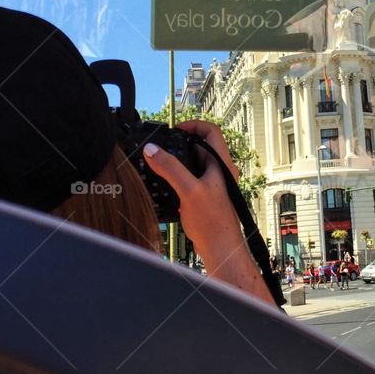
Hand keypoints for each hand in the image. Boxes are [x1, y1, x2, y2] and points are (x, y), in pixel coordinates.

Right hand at [143, 120, 272, 305]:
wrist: (220, 248)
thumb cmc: (213, 223)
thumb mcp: (188, 190)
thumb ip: (170, 168)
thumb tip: (152, 150)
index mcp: (222, 164)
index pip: (212, 131)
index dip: (194, 125)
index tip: (175, 129)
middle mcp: (219, 171)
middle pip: (200, 146)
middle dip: (180, 144)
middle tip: (162, 148)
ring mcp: (212, 184)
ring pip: (193, 163)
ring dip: (177, 162)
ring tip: (160, 165)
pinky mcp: (204, 197)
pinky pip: (189, 179)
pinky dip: (177, 178)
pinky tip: (165, 186)